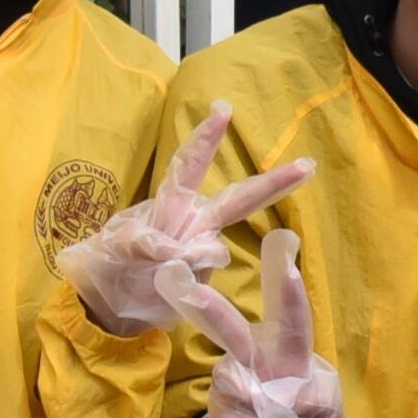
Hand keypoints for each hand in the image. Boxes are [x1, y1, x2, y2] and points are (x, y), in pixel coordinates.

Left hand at [58, 103, 313, 334]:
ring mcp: (200, 253)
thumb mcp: (113, 248)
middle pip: (237, 200)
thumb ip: (140, 241)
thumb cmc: (109, 265)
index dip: (206, 139)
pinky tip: (162, 286)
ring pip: (215, 249)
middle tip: (308, 166)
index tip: (223, 110)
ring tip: (160, 272)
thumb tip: (172, 249)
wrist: (111, 308)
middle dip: (272, 183)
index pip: (189, 167)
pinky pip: (201, 280)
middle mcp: (193, 225)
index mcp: (169, 207)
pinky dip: (182, 286)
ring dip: (190, 261)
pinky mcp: (202, 280)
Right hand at [160, 227, 353, 417]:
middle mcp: (253, 363)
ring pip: (232, 386)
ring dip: (263, 412)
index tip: (285, 248)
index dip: (287, 290)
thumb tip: (289, 397)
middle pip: (230, 331)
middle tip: (190, 289)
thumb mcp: (332, 412)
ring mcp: (231, 390)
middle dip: (210, 310)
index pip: (290, 319)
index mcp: (287, 354)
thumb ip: (320, 398)